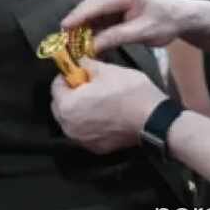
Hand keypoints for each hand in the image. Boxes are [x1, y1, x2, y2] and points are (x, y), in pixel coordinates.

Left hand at [50, 58, 165, 153]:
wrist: (152, 119)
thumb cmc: (129, 93)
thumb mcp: (107, 70)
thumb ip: (87, 64)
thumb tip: (80, 61)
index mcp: (67, 106)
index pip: (56, 86)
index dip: (68, 75)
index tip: (80, 71)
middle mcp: (69, 127)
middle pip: (60, 105)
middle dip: (70, 94)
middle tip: (88, 85)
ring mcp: (81, 140)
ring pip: (72, 120)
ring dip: (79, 109)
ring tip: (98, 99)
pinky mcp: (95, 148)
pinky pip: (85, 132)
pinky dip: (89, 123)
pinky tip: (105, 114)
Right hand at [61, 0, 193, 53]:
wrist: (182, 16)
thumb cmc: (166, 21)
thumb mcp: (142, 32)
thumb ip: (116, 37)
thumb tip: (90, 46)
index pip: (96, 3)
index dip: (78, 16)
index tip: (62, 29)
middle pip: (91, 6)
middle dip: (77, 23)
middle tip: (64, 42)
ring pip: (93, 11)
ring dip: (84, 27)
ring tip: (72, 43)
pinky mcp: (116, 3)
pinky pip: (100, 15)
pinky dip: (93, 27)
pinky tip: (87, 40)